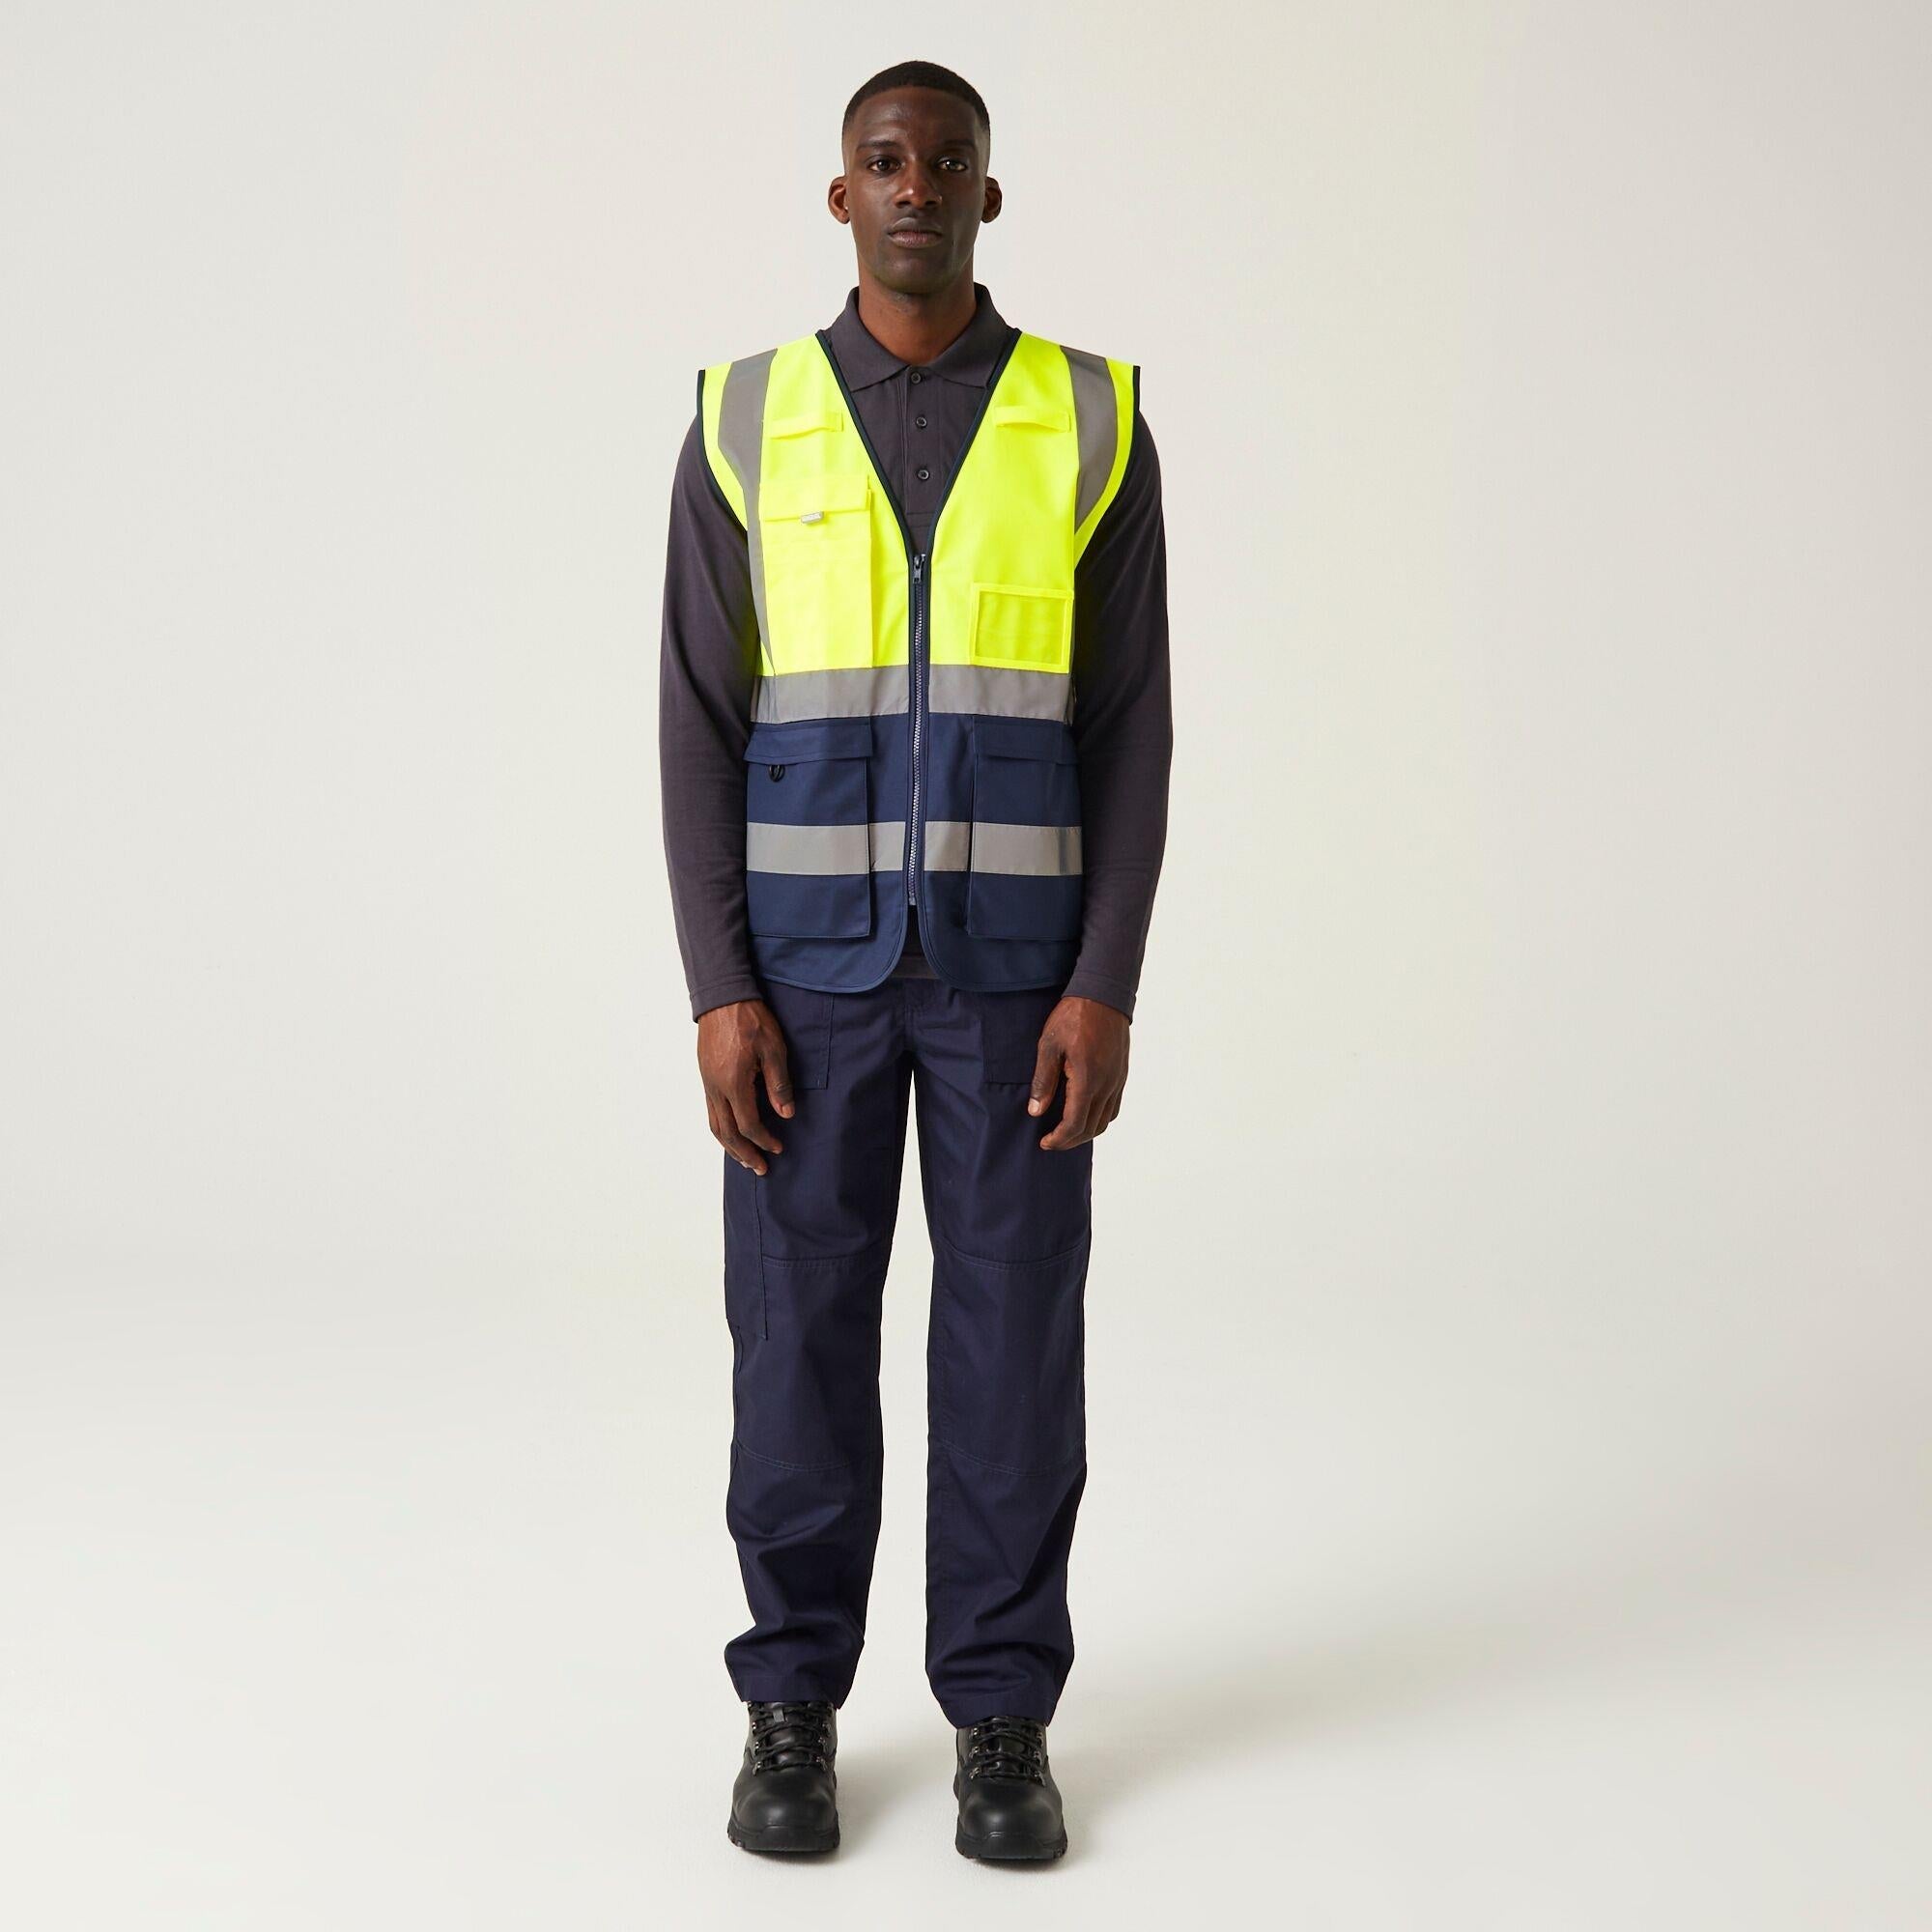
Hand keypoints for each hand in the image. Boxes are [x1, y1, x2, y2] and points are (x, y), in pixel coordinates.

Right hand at [696, 999, 793, 1174]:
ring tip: (743, 1158)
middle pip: (727, 1133)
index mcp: (734, 1083)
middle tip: (759, 1168)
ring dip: (729, 1146)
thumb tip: (786, 1114)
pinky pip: (710, 1111)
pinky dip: (721, 1128)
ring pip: (714, 1124)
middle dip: (744, 1154)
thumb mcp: (774, 1049)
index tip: (778, 1148)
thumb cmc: (750, 1019)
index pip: (748, 1124)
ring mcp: (707, 1082)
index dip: (764, 1140)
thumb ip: (779, 1085)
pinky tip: (731, 1131)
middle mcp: (716, 1088)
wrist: (723, 997)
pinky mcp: (705, 1075)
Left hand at [1028, 996, 1130, 1150]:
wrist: (1103, 995)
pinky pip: (1113, 1107)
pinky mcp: (1121, 1074)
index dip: (1059, 1139)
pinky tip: (1084, 1113)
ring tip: (1066, 1131)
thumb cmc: (1073, 1017)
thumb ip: (1044, 1081)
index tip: (1045, 1142)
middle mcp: (1107, 1085)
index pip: (1075, 1124)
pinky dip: (1099, 1118)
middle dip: (1070, 1140)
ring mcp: (1117, 1080)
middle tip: (1052, 1141)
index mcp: (1087, 1080)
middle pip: (1091, 1128)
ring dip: (1086, 1131)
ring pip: (1105, 1120)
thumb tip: (1036, 1111)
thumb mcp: (1049, 1045)